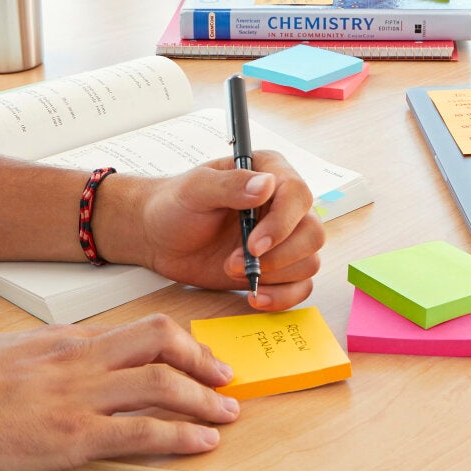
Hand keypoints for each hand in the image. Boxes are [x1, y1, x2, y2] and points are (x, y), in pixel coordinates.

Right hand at [0, 315, 243, 470]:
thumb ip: (35, 356)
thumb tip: (53, 359)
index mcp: (57, 339)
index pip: (129, 330)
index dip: (170, 343)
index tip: (191, 357)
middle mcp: (74, 359)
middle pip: (158, 337)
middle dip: (200, 355)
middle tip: (224, 376)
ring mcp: (75, 396)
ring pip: (161, 381)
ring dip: (204, 398)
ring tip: (228, 413)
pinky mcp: (71, 437)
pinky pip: (142, 431)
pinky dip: (181, 436)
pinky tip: (203, 443)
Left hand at [115, 153, 323, 309]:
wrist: (158, 237)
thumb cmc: (175, 205)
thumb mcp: (195, 189)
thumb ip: (229, 184)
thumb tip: (266, 185)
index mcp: (270, 173)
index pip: (298, 195)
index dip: (281, 224)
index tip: (253, 245)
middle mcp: (283, 205)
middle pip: (311, 233)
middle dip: (277, 256)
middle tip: (234, 263)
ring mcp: (283, 239)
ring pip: (308, 262)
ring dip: (274, 276)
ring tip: (231, 272)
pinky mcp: (277, 268)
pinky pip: (300, 286)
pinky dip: (282, 297)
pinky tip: (255, 296)